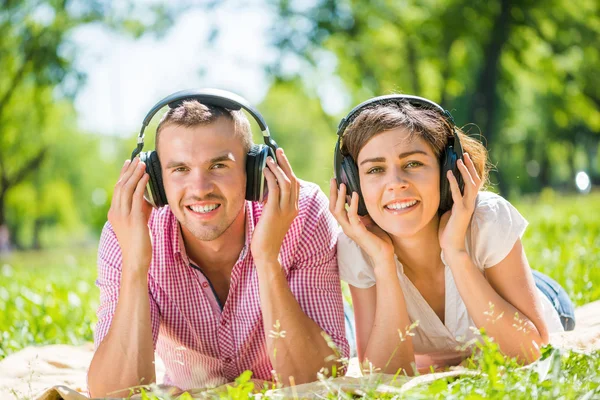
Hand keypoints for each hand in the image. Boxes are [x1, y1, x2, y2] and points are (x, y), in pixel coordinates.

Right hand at [107, 158, 152, 272]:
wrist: (135, 260)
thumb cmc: (139, 243)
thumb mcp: (138, 222)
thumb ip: (140, 208)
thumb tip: (146, 196)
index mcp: (114, 213)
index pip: (117, 189)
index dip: (123, 174)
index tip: (128, 162)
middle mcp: (116, 212)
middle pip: (120, 185)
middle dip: (129, 170)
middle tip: (136, 158)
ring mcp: (123, 216)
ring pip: (127, 189)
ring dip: (135, 174)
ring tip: (142, 163)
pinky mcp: (133, 220)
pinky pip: (136, 198)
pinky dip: (141, 185)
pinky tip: (146, 177)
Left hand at [251, 148, 298, 264]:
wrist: (267, 253)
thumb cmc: (267, 237)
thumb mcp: (272, 217)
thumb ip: (273, 204)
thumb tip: (266, 190)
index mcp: (293, 208)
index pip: (294, 184)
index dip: (288, 170)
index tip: (280, 159)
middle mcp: (292, 207)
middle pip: (292, 179)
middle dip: (285, 163)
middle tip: (277, 151)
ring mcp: (285, 210)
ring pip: (285, 182)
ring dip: (277, 168)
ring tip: (269, 159)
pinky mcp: (274, 212)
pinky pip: (275, 189)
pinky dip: (270, 177)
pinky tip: (264, 170)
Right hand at [329, 178, 393, 264]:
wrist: (384, 254)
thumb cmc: (378, 238)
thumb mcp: (369, 221)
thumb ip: (362, 212)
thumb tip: (359, 201)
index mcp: (348, 224)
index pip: (335, 208)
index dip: (334, 195)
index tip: (335, 182)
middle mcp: (346, 227)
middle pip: (333, 208)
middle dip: (332, 193)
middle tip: (333, 179)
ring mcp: (351, 230)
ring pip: (338, 211)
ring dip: (339, 197)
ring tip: (342, 185)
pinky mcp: (358, 231)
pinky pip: (352, 216)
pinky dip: (352, 204)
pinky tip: (354, 194)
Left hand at [438, 153, 482, 255]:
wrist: (451, 245)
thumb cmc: (448, 229)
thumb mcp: (448, 210)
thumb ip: (449, 199)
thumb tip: (442, 188)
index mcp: (469, 202)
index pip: (473, 183)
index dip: (471, 170)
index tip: (464, 158)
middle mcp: (471, 203)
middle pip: (475, 180)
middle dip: (469, 166)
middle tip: (464, 154)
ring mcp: (467, 206)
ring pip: (470, 184)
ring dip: (464, 171)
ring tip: (458, 160)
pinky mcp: (460, 211)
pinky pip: (458, 193)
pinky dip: (454, 182)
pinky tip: (449, 174)